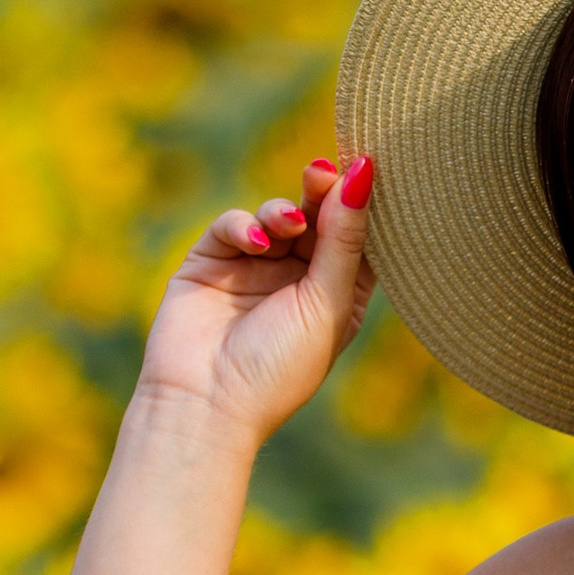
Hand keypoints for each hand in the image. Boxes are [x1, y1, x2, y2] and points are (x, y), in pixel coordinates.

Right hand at [138, 153, 376, 439]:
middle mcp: (297, 281)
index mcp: (336, 298)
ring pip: (277, 217)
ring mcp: (253, 270)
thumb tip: (365, 173)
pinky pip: (232, 226)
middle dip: (324, 194)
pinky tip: (253, 243)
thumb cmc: (279, 367)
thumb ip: (345, 239)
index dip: (363, 207)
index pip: (358, 241)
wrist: (205, 404)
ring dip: (285, 211)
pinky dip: (243, 225)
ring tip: (290, 222)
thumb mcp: (328, 303)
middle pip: (319, 220)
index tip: (368, 170)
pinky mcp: (211, 263)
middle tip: (325, 172)